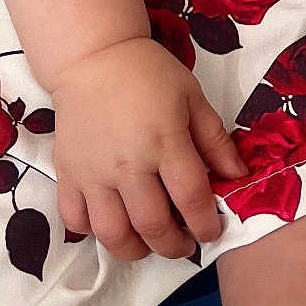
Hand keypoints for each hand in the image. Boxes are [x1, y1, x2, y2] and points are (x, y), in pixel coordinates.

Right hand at [51, 37, 247, 260]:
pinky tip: (111, 221)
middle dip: (174, 246)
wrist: (93, 56)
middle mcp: (127, 163)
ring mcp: (93, 171)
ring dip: (135, 249)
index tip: (212, 231)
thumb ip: (215, 140)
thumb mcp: (192, 97)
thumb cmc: (148, 74)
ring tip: (148, 242)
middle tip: (184, 244)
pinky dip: (92, 232)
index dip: (207, 224)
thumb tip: (238, 178)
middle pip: (152, 225)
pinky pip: (75, 219)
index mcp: (164, 140)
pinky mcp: (67, 173)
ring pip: (112, 233)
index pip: (191, 198)